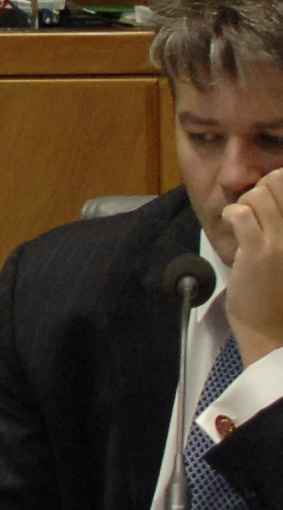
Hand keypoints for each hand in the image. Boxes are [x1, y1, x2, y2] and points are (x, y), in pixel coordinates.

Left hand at [222, 174, 282, 365]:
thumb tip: (271, 186)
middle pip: (277, 181)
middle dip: (260, 188)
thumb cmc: (281, 291)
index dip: (278, 181)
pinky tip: (232, 227)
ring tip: (244, 223)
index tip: (270, 196)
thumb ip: (282, 223)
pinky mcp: (259, 252)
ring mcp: (282, 241)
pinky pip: (240, 213)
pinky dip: (231, 215)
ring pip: (257, 194)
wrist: (275, 329)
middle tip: (255, 209)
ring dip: (244, 203)